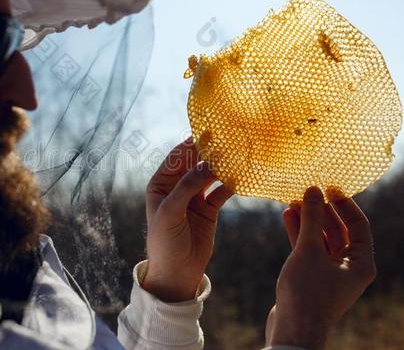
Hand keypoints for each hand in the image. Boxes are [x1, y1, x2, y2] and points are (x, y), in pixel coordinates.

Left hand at [141, 138, 232, 301]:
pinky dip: (231, 183)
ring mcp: (194, 197)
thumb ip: (187, 187)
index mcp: (161, 183)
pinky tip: (243, 175)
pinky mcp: (209, 208)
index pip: (177, 157)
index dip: (192, 144)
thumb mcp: (171, 212)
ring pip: (210, 174)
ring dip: (223, 165)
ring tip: (240, 152)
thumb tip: (207, 163)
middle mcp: (177, 186)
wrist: (176, 273)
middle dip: (211, 151)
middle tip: (230, 137)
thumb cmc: (165, 241)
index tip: (210, 130)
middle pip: (196, 162)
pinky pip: (222, 190)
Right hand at [265, 186, 376, 349]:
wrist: (293, 329)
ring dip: (307, 220)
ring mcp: (330, 272)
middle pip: (338, 230)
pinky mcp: (313, 276)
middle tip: (307, 191)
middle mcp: (350, 267)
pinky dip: (299, 234)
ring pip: (321, 239)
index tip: (328, 186)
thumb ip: (312, 218)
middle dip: (321, 210)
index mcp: (361, 263)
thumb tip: (313, 190)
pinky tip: (287, 217)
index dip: (344, 203)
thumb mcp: (310, 250)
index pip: (358, 224)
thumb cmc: (307, 292)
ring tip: (292, 201)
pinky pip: (309, 249)